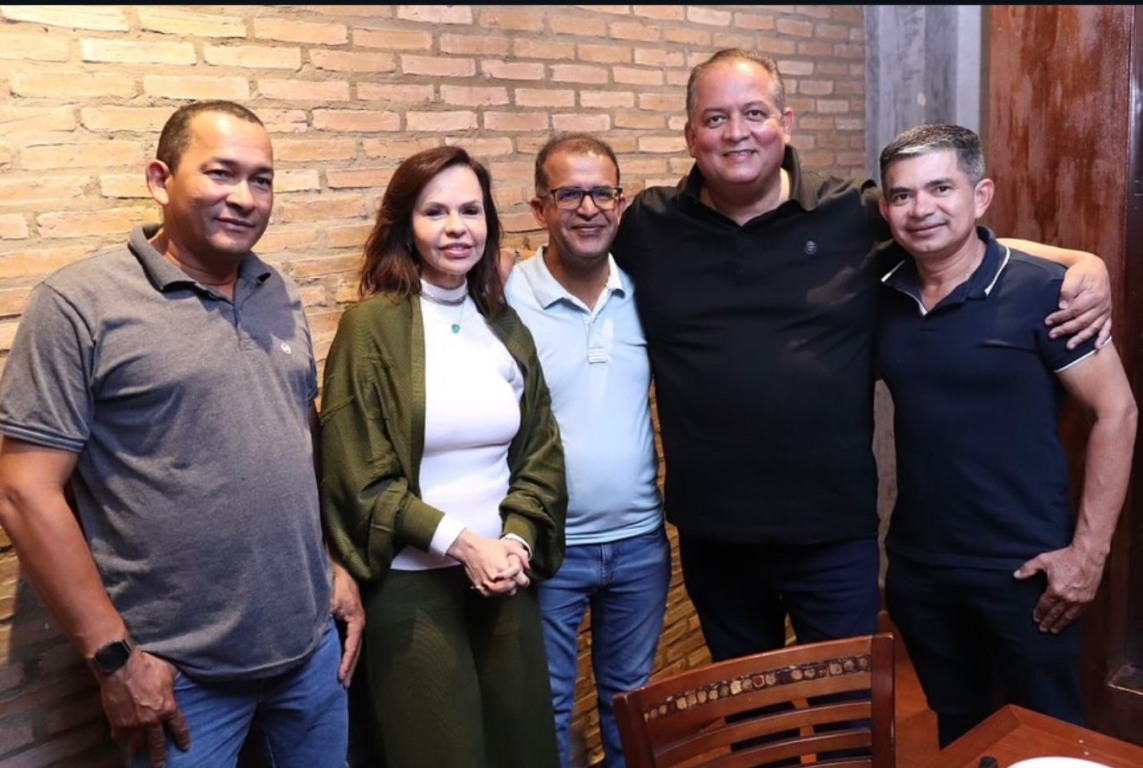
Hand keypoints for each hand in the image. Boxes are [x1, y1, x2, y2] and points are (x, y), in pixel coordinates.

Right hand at [99, 650, 189, 767]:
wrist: (120, 666)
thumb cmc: (147, 665)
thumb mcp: (169, 672)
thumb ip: (175, 684)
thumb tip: (181, 682)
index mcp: (167, 708)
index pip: (179, 728)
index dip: (182, 738)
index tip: (184, 747)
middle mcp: (151, 720)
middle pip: (157, 744)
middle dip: (159, 757)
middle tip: (160, 766)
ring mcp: (133, 724)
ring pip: (136, 744)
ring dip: (137, 751)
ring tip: (137, 757)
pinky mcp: (117, 722)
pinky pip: (120, 736)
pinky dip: (121, 740)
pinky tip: (122, 742)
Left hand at [329, 559, 363, 685]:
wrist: (337, 562)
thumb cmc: (333, 580)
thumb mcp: (328, 601)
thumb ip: (325, 621)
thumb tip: (317, 642)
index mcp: (356, 619)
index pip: (352, 647)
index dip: (346, 664)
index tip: (340, 679)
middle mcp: (359, 620)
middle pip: (356, 650)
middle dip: (351, 667)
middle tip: (343, 685)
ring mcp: (355, 618)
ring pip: (354, 644)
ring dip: (350, 661)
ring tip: (344, 678)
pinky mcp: (349, 614)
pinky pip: (350, 638)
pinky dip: (347, 651)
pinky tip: (341, 658)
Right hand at [447, 530, 526, 596]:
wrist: (469, 550)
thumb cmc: (487, 547)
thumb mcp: (508, 546)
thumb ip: (522, 555)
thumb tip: (528, 567)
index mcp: (503, 568)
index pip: (521, 578)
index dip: (520, 571)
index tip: (515, 565)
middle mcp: (495, 579)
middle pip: (514, 587)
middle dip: (516, 580)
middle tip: (512, 573)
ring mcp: (487, 585)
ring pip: (505, 593)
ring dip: (508, 586)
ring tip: (505, 577)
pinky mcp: (481, 589)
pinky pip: (495, 595)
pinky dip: (498, 590)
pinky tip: (497, 581)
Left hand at [1014, 545, 1106, 633]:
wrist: (1088, 555)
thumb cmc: (1065, 557)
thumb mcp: (1043, 560)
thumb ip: (1028, 569)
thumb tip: (1016, 575)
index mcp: (1055, 590)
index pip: (1044, 605)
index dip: (1039, 613)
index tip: (1035, 619)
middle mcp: (1068, 598)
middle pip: (1055, 614)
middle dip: (1048, 622)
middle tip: (1043, 629)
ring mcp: (1079, 600)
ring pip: (1068, 616)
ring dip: (1060, 624)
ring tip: (1054, 630)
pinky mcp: (1089, 599)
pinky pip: (1079, 613)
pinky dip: (1072, 619)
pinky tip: (1069, 621)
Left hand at [1047, 257, 1111, 348]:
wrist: (1095, 268)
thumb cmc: (1081, 272)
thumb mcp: (1073, 275)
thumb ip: (1067, 290)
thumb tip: (1062, 305)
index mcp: (1093, 296)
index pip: (1075, 311)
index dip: (1060, 317)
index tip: (1047, 322)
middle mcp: (1101, 305)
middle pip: (1083, 321)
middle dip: (1066, 330)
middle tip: (1051, 335)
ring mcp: (1105, 310)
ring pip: (1093, 327)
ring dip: (1081, 338)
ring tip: (1069, 346)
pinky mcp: (1107, 313)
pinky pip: (1107, 328)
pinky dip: (1102, 338)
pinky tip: (1096, 347)